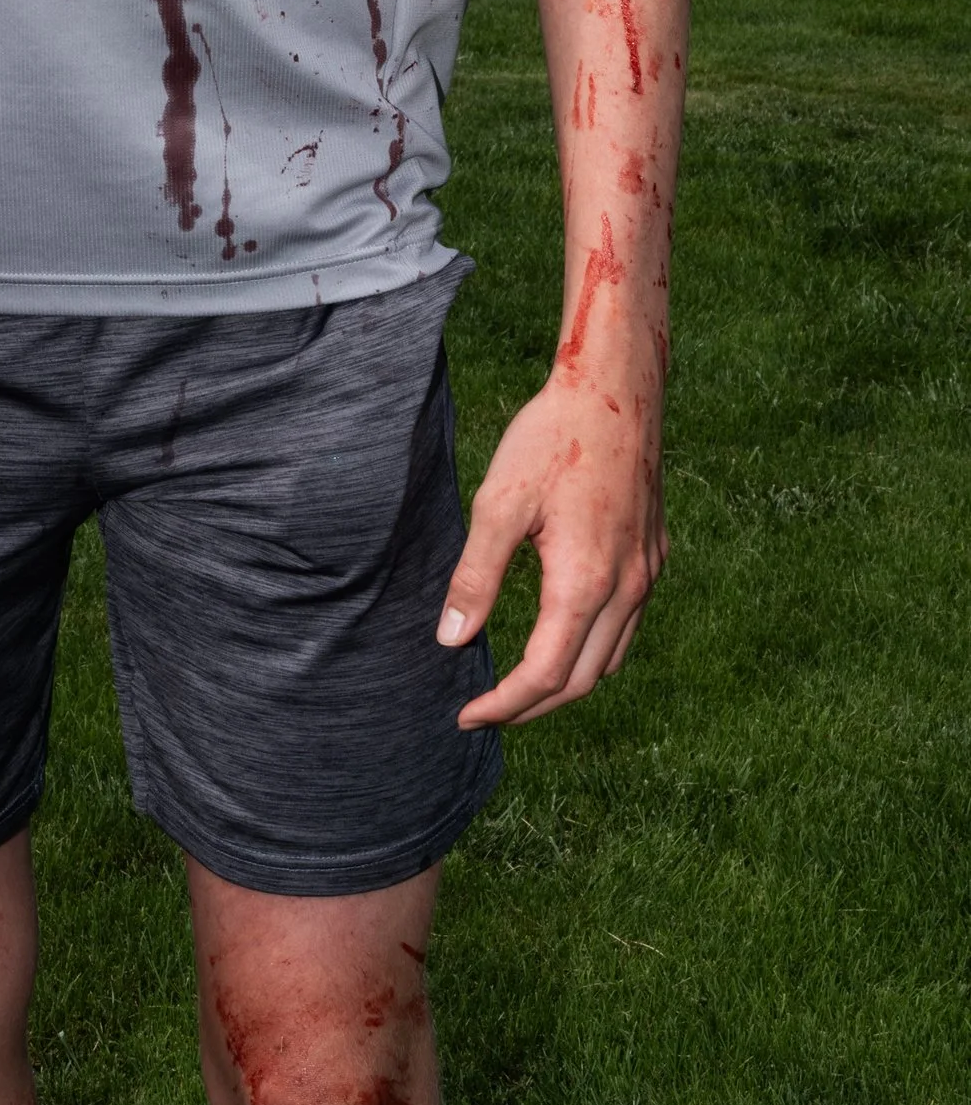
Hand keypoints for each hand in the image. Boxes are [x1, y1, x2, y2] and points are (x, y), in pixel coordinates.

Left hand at [436, 367, 666, 728]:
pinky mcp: (653, 557)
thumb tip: (451, 641)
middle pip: (583, 680)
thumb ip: (476, 577)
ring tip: (520, 688)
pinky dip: (593, 651)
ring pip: (611, 659)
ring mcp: (646, 575)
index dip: (505, 704)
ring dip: (566, 684)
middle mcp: (627, 589)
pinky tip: (563, 639)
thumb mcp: (498, 503)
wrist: (614, 390)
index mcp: (585, 582)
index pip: (545, 674)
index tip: (467, 715)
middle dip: (533, 706)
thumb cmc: (551, 438)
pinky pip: (626, 628)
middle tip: (486, 710)